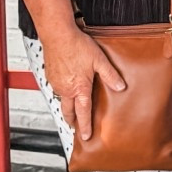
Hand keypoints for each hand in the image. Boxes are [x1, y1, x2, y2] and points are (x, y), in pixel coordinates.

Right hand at [41, 23, 124, 143]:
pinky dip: (62, 92)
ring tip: (73, 107)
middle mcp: (65, 89)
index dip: (85, 126)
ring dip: (67, 106)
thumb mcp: (99, 60)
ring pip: (61, 99)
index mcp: (79, 88)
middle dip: (72, 121)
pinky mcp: (50, 76)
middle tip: (76, 127)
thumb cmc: (76, 45)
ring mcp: (56, 83)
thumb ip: (110, 75)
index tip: (86, 136)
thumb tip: (121, 87)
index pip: (83, 113)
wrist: (57, 34)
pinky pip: (56, 88)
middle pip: (68, 111)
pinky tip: (67, 86)